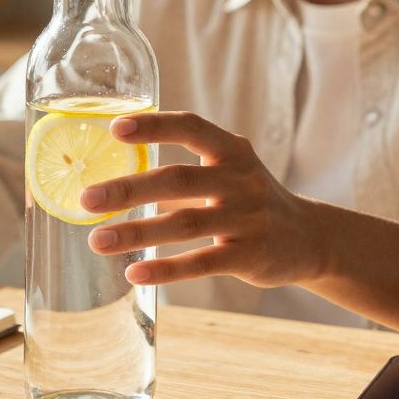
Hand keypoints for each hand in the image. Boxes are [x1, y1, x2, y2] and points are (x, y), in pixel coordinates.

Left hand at [80, 111, 323, 287]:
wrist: (312, 239)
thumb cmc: (250, 202)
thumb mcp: (229, 174)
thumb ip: (183, 173)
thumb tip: (115, 179)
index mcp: (232, 151)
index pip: (190, 128)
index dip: (154, 125)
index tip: (114, 129)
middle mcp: (241, 180)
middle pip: (178, 180)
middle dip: (129, 189)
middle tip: (86, 199)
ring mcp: (248, 218)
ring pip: (184, 224)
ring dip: (137, 232)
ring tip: (97, 241)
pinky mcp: (251, 256)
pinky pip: (202, 262)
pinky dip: (166, 269)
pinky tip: (134, 273)